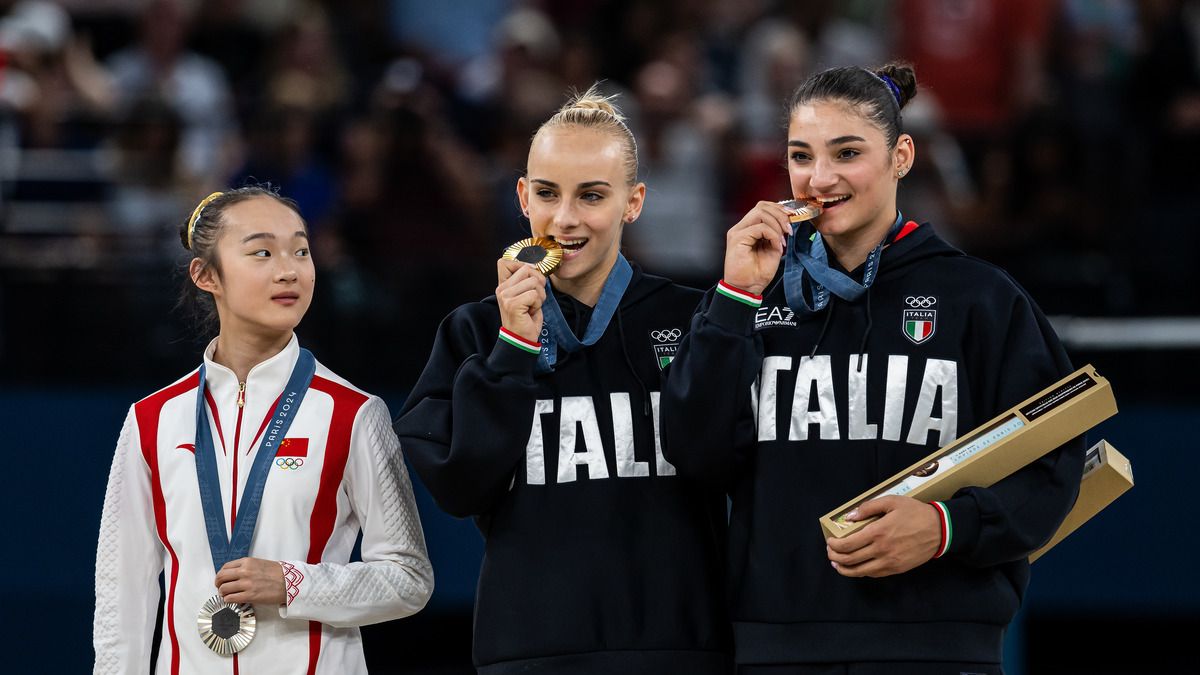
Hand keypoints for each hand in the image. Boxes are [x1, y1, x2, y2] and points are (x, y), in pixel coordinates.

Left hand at [215, 557, 285, 604]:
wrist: (289, 582)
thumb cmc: (277, 573)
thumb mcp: (259, 563)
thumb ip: (246, 567)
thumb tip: (234, 575)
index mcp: (247, 562)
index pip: (225, 567)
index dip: (220, 575)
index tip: (221, 579)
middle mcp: (244, 572)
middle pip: (221, 578)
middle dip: (218, 584)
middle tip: (220, 587)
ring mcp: (246, 584)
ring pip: (224, 589)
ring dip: (222, 593)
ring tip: (226, 595)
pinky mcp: (249, 596)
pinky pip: (230, 598)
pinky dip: (228, 600)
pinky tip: (232, 600)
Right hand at [496, 258, 546, 341]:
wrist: (521, 339)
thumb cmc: (526, 318)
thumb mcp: (525, 295)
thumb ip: (526, 280)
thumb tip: (536, 266)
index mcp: (503, 285)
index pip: (506, 262)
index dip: (524, 266)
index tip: (530, 280)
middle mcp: (501, 288)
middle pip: (527, 269)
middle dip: (538, 283)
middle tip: (534, 298)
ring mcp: (505, 296)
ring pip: (534, 281)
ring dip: (540, 295)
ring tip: (532, 306)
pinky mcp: (513, 304)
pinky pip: (535, 294)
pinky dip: (538, 304)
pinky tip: (531, 312)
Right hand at [723, 201, 793, 294]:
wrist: (747, 288)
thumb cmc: (757, 273)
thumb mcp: (773, 249)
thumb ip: (776, 234)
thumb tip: (787, 223)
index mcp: (748, 228)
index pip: (763, 208)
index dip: (779, 210)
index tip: (792, 218)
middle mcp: (741, 227)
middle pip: (762, 206)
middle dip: (780, 214)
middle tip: (789, 228)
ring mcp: (738, 232)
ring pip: (760, 213)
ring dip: (777, 224)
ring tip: (783, 239)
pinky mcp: (737, 238)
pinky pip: (760, 228)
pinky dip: (773, 235)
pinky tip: (777, 246)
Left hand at [825, 496, 940, 577]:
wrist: (940, 530)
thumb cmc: (915, 513)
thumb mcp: (892, 501)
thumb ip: (869, 507)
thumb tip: (850, 516)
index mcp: (877, 532)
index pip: (847, 544)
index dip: (834, 545)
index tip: (830, 541)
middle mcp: (881, 550)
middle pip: (850, 559)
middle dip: (835, 556)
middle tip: (830, 552)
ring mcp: (889, 562)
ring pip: (860, 571)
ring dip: (845, 569)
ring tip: (837, 564)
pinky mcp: (897, 569)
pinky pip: (874, 574)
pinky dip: (862, 572)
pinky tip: (857, 567)